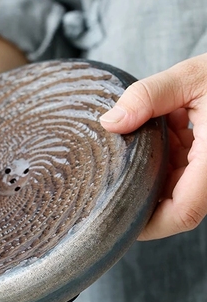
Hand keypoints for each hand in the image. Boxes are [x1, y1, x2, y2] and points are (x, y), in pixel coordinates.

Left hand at [100, 53, 206, 240]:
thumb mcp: (193, 76)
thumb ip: (149, 96)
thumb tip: (109, 123)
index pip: (183, 213)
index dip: (149, 224)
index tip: (116, 220)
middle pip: (174, 203)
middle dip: (142, 190)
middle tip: (108, 177)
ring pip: (175, 185)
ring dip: (152, 167)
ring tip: (146, 135)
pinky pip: (183, 168)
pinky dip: (166, 152)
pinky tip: (165, 128)